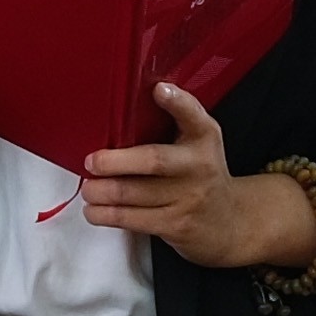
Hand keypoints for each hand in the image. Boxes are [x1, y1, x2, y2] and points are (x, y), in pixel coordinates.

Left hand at [78, 84, 315, 271]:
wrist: (227, 222)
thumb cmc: (200, 175)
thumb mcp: (199, 142)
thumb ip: (176, 120)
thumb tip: (138, 97)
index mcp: (204, 138)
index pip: (193, 116)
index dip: (177, 102)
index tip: (159, 89)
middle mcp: (198, 166)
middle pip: (154, 161)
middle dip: (116, 162)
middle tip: (91, 162)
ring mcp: (187, 199)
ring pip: (135, 194)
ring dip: (103, 192)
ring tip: (88, 188)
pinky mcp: (175, 225)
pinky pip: (134, 220)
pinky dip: (107, 215)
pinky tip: (94, 210)